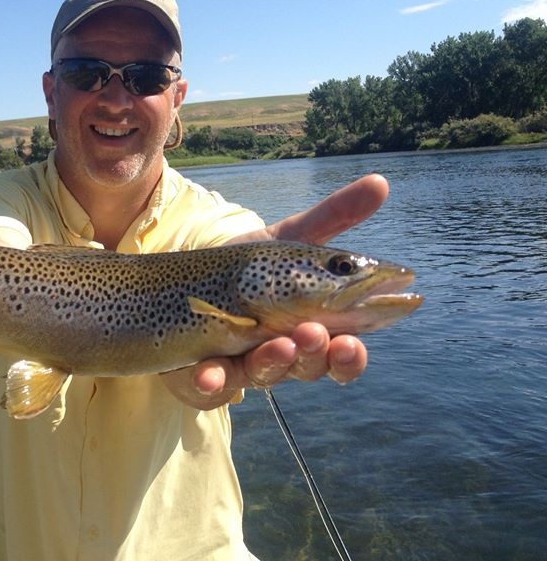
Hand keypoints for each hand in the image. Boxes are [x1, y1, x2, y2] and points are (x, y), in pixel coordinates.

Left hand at [162, 174, 387, 408]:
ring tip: (277, 342)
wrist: (185, 284)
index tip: (355, 341)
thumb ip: (331, 219)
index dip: (353, 352)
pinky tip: (207, 372)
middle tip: (318, 333)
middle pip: (310, 367)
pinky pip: (209, 386)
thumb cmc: (250, 272)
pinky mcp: (204, 376)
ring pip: (265, 376)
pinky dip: (211, 381)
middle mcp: (283, 355)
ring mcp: (242, 367)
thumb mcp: (287, 243)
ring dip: (274, 362)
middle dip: (318, 354)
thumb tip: (382, 181)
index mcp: (312, 329)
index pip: (343, 350)